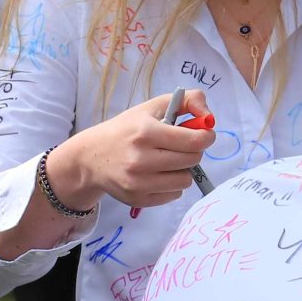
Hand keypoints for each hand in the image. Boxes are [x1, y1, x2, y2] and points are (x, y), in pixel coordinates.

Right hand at [47, 94, 213, 213]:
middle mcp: (141, 159)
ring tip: (168, 161)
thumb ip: (188, 101)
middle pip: (192, 160)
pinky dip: (171, 184)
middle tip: (180, 146)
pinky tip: (157, 174)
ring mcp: (138, 183)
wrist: (90, 158)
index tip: (203, 134)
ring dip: (183, 169)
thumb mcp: (152, 106)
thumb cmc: (126, 129)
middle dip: (193, 151)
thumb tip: (210, 118)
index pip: (194, 141)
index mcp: (146, 132)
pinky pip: (174, 195)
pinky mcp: (137, 199)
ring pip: (185, 180)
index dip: (206, 137)